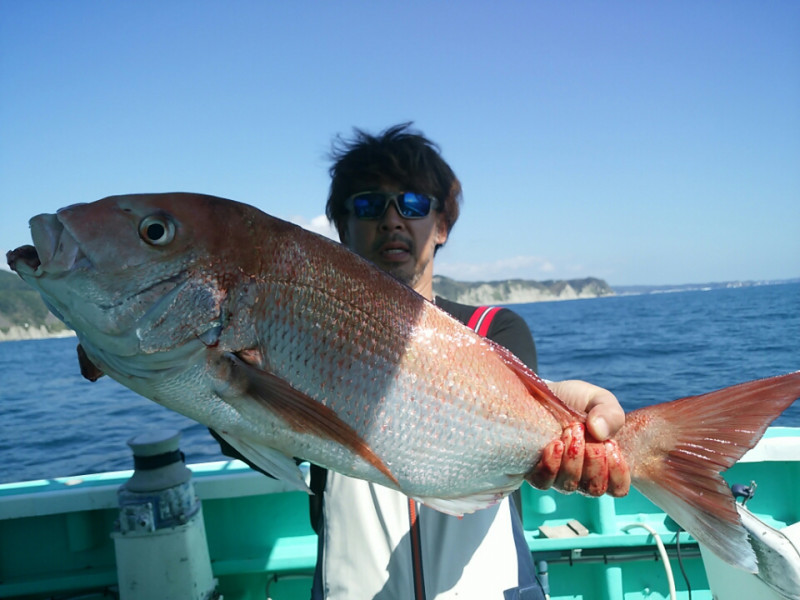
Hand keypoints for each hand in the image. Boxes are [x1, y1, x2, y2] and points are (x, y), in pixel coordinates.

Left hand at [528, 380, 630, 496]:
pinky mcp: (536, 471)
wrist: (544, 392)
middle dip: (593, 459)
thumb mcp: (598, 399)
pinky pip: (544, 482)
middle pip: (595, 488)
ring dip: (573, 458)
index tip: (610, 445)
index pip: (618, 488)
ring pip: (570, 485)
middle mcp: (583, 475)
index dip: (617, 472)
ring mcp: (558, 475)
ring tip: (570, 431)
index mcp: (604, 463)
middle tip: (583, 429)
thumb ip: (610, 413)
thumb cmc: (575, 400)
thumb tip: (600, 433)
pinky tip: (555, 445)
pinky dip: (551, 465)